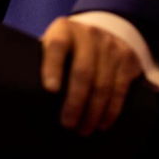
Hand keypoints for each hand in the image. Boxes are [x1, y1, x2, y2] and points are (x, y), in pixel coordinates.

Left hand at [40, 16, 143, 134]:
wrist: (99, 32)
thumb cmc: (66, 48)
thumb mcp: (52, 44)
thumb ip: (43, 61)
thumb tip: (31, 94)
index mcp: (64, 29)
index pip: (57, 46)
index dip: (53, 67)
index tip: (50, 90)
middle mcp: (88, 34)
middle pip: (83, 71)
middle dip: (75, 102)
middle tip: (68, 124)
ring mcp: (110, 45)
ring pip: (103, 84)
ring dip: (93, 112)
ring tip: (83, 129)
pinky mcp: (126, 58)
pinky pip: (119, 88)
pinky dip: (111, 110)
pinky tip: (102, 123)